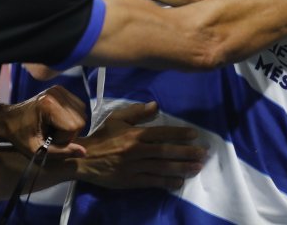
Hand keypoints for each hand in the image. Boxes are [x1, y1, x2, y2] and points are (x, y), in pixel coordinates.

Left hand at [0, 85, 86, 156]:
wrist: (8, 119)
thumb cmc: (20, 135)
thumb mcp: (37, 149)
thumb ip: (61, 152)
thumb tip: (84, 152)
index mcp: (49, 105)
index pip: (74, 126)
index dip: (64, 139)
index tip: (49, 140)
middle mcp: (57, 93)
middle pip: (80, 119)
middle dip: (69, 132)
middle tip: (52, 135)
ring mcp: (60, 90)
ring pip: (82, 113)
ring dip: (71, 125)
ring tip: (54, 127)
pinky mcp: (61, 90)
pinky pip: (78, 107)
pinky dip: (71, 117)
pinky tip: (57, 120)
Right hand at [71, 101, 206, 189]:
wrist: (83, 159)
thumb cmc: (102, 136)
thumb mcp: (117, 119)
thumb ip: (137, 112)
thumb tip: (156, 105)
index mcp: (135, 134)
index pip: (162, 133)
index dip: (179, 134)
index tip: (195, 135)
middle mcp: (137, 151)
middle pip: (165, 151)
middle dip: (186, 152)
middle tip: (203, 153)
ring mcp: (134, 167)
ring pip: (162, 167)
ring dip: (181, 167)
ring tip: (197, 167)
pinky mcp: (130, 180)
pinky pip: (152, 181)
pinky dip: (166, 182)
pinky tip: (179, 182)